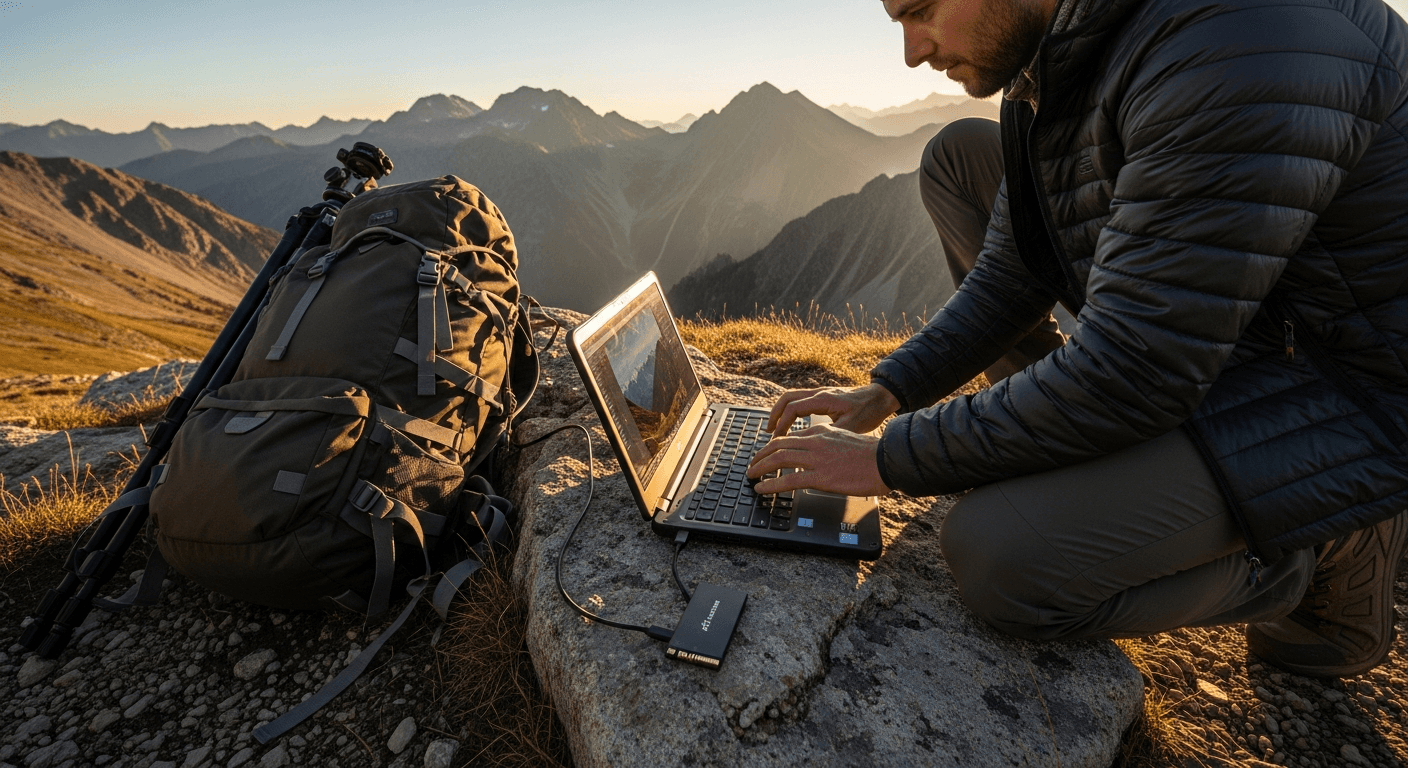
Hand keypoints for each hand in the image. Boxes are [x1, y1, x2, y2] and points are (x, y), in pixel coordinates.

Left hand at [746, 424, 890, 496]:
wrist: (887, 460)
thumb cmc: (871, 454)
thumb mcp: (845, 438)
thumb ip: (828, 442)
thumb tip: (817, 454)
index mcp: (821, 431)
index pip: (789, 437)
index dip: (772, 446)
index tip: (765, 454)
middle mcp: (815, 441)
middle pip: (778, 445)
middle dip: (760, 455)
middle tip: (752, 465)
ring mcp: (817, 458)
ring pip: (778, 459)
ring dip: (760, 468)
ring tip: (751, 475)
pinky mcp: (821, 477)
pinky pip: (788, 480)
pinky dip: (771, 484)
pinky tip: (762, 488)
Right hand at [767, 382, 899, 435]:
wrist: (881, 397)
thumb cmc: (869, 411)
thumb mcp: (851, 427)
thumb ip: (831, 435)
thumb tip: (812, 448)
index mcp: (824, 399)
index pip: (793, 409)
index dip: (782, 425)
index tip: (777, 440)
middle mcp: (820, 393)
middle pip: (787, 398)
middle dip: (775, 415)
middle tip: (768, 433)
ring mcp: (821, 393)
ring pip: (792, 397)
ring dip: (781, 411)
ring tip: (775, 428)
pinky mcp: (824, 396)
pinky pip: (800, 400)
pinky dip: (791, 410)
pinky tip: (792, 424)